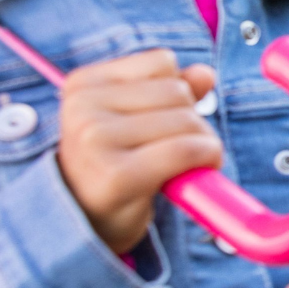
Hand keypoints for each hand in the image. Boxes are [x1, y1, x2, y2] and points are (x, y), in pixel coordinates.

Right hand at [59, 49, 221, 255]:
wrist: (85, 225)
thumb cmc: (114, 165)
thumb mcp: (136, 120)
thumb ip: (170, 90)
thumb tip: (205, 74)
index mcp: (82, 84)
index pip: (162, 62)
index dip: (178, 91)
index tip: (163, 120)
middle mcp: (82, 108)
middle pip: (178, 92)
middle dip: (192, 120)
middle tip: (178, 150)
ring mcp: (94, 141)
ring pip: (187, 120)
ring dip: (202, 143)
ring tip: (180, 165)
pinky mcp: (116, 175)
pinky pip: (186, 151)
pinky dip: (206, 158)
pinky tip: (193, 174)